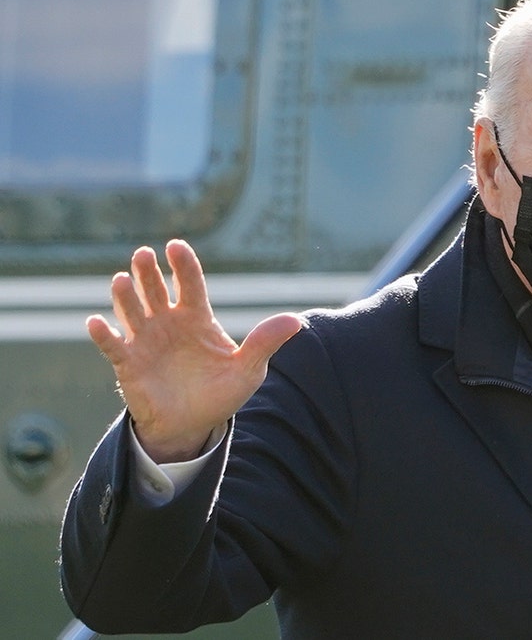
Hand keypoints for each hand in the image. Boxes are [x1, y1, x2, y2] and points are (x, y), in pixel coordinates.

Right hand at [87, 240, 302, 462]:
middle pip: (156, 290)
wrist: (193, 425)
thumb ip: (265, 343)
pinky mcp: (128, 364)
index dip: (183, 265)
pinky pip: (113, 346)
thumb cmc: (220, 392)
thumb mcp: (248, 370)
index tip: (176, 246)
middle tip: (144, 254)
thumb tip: (296, 321)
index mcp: (197, 318)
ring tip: (122, 279)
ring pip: (132, 311)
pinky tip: (97, 322)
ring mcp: (146, 341)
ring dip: (125, 296)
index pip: (190, 284)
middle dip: (149, 272)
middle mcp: (168, 323)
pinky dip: (104, 335)